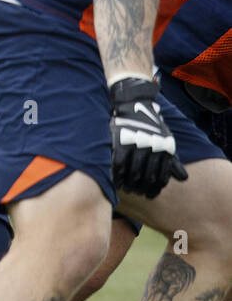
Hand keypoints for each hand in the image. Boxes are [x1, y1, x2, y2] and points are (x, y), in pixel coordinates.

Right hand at [109, 77, 187, 198]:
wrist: (135, 105)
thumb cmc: (152, 126)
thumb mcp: (166, 141)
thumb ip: (172, 161)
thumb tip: (184, 178)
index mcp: (165, 149)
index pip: (161, 176)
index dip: (155, 189)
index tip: (149, 195)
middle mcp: (153, 149)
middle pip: (147, 177)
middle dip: (142, 188)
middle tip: (136, 193)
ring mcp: (137, 146)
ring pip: (133, 173)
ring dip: (129, 185)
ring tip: (126, 189)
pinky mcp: (121, 142)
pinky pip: (119, 165)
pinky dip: (117, 175)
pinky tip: (116, 181)